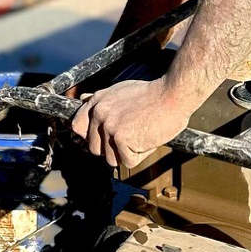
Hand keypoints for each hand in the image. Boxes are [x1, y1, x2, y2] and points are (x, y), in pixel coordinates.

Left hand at [71, 76, 193, 170]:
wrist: (172, 95)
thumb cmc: (153, 94)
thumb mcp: (120, 90)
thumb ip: (101, 100)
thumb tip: (83, 99)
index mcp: (97, 102)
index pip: (78, 127)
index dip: (90, 137)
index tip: (103, 140)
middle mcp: (100, 114)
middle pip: (95, 149)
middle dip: (112, 149)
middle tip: (131, 138)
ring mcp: (110, 127)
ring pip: (111, 158)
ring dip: (127, 153)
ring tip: (141, 136)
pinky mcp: (122, 139)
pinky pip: (128, 161)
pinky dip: (140, 155)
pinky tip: (148, 139)